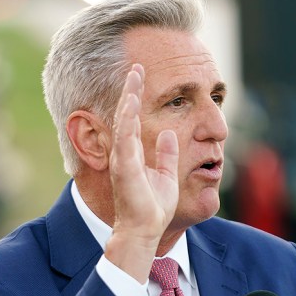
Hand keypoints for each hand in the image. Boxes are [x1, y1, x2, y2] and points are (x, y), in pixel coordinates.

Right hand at [105, 64, 179, 282]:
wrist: (146, 230)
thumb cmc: (154, 207)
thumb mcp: (167, 174)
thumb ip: (168, 154)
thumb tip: (173, 135)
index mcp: (134, 153)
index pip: (135, 119)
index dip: (137, 96)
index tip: (142, 74)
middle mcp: (125, 152)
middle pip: (126, 114)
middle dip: (130, 89)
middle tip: (135, 65)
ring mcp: (122, 159)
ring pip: (123, 122)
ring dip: (128, 98)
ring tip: (133, 76)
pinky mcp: (123, 168)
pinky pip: (125, 139)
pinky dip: (127, 120)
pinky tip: (131, 103)